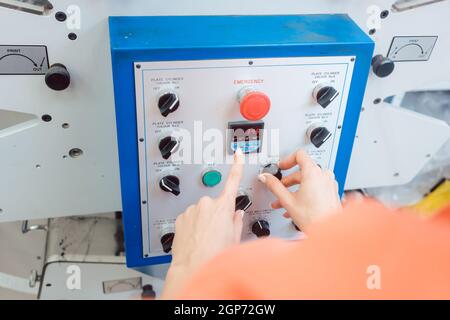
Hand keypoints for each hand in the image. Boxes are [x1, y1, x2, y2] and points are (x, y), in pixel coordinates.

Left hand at [161, 149, 243, 298]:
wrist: (193, 265)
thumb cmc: (214, 254)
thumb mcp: (234, 238)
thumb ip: (236, 221)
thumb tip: (236, 215)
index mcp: (224, 206)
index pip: (233, 181)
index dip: (236, 166)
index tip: (237, 154)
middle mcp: (207, 204)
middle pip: (215, 204)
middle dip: (216, 214)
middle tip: (217, 232)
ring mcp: (192, 209)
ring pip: (201, 212)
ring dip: (203, 221)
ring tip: (205, 238)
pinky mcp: (181, 216)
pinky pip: (190, 217)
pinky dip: (193, 225)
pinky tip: (195, 238)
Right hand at [258, 149, 341, 230]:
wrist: (329, 232)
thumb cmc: (314, 218)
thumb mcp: (287, 200)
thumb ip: (274, 186)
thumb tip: (265, 177)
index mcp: (313, 173)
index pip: (299, 155)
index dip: (287, 160)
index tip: (281, 167)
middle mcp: (324, 176)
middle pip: (302, 171)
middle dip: (288, 181)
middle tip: (280, 188)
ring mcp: (329, 184)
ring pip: (308, 181)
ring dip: (294, 190)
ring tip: (285, 202)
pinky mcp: (331, 193)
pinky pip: (315, 188)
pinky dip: (304, 193)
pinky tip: (295, 207)